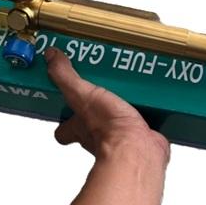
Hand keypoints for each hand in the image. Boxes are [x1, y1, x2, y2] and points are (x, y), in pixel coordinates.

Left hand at [44, 47, 169, 165]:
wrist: (137, 148)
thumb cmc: (108, 129)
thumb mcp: (82, 95)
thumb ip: (66, 77)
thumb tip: (51, 57)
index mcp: (80, 128)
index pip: (64, 128)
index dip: (63, 118)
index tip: (67, 103)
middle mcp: (98, 136)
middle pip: (93, 125)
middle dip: (99, 110)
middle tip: (106, 89)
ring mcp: (121, 138)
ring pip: (119, 125)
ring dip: (125, 111)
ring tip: (134, 88)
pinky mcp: (142, 138)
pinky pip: (144, 126)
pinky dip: (149, 116)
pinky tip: (154, 102)